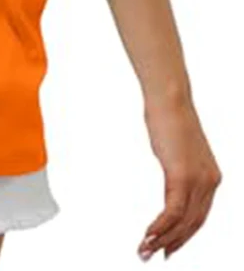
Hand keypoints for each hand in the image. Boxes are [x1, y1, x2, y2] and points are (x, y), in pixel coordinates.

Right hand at [139, 96, 221, 259]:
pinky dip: (159, 227)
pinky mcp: (182, 176)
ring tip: (144, 250)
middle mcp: (210, 182)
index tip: (168, 247)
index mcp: (211, 177)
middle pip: (193, 224)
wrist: (170, 99)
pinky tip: (147, 234)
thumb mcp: (178, 151)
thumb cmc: (170, 118)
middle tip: (153, 256)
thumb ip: (180, 168)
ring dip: (162, 239)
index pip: (200, 216)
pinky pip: (172, 211)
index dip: (184, 235)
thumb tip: (174, 179)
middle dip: (173, 243)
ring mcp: (198, 180)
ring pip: (182, 222)